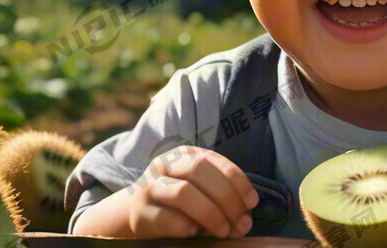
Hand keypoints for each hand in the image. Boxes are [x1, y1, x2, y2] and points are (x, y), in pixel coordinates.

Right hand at [124, 145, 259, 238]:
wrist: (134, 212)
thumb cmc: (176, 201)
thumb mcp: (199, 189)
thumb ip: (221, 197)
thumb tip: (244, 220)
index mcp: (183, 154)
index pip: (213, 160)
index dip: (236, 180)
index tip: (252, 202)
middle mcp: (165, 165)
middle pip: (199, 171)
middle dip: (226, 197)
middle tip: (240, 222)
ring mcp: (150, 187)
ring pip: (183, 193)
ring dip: (210, 214)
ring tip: (224, 230)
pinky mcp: (140, 213)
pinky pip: (167, 218)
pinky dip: (186, 226)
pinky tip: (197, 233)